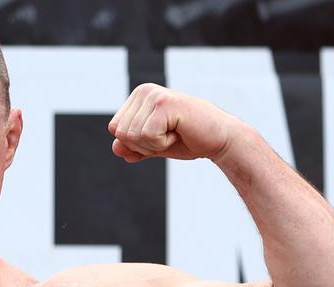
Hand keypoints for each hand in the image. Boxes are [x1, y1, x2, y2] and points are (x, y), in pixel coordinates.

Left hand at [107, 84, 238, 162]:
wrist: (218, 139)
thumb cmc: (187, 140)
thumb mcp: (152, 147)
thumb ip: (131, 148)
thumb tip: (116, 147)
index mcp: (138, 96)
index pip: (115, 129)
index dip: (135, 143)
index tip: (159, 134)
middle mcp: (144, 91)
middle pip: (121, 133)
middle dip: (143, 145)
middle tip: (169, 135)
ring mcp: (154, 95)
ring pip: (132, 136)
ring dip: (154, 144)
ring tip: (175, 132)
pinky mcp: (164, 104)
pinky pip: (147, 136)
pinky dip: (162, 143)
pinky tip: (179, 131)